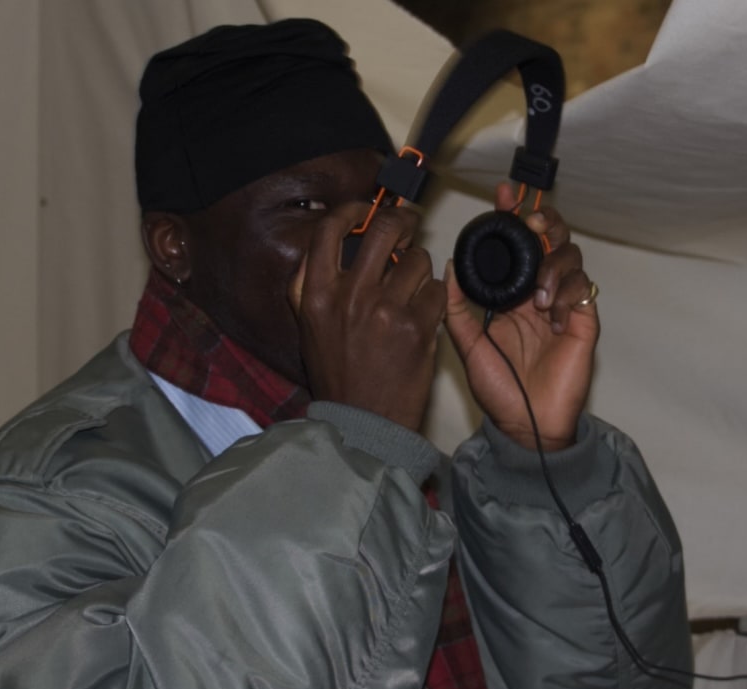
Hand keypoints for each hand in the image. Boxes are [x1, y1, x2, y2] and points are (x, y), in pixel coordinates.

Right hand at [290, 204, 446, 431]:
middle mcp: (348, 296)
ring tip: (414, 286)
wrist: (363, 421)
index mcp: (315, 294)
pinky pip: (436, 290)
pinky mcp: (417, 327)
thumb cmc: (338, 374)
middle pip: (382, 229)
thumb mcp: (309, 326)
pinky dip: (435, 297)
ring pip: (417, 260)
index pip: (328, 230)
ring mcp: (385, 310)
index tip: (366, 209)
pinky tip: (424, 313)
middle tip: (409, 224)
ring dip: (421, 267)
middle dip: (402, 220)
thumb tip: (332, 241)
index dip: (352, 210)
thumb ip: (312, 283)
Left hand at [445, 184, 598, 450]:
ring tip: (539, 295)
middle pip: (551, 237)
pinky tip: (553, 314)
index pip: (515, 244)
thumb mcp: (467, 345)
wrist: (527, 424)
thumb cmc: (498, 388)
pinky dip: (567, 291)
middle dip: (544, 221)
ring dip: (553, 264)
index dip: (512, 215)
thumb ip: (456, 308)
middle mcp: (538, 291)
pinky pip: (583, 288)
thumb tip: (448, 267)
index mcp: (511, 293)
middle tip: (532, 222)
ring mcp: (564, 303)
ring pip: (571, 255)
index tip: (503, 195)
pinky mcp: (584, 320)